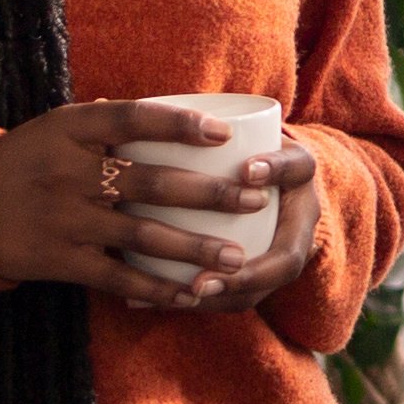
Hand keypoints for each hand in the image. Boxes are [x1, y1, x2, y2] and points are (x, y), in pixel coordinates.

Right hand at [0, 101, 282, 306]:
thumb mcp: (56, 127)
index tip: (224, 134)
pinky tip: (190, 294)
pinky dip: (155, 287)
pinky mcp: (59, 259)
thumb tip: (179, 113)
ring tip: (235, 257)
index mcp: (70, 130)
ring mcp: (64, 218)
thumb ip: (108, 122)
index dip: (180, 125)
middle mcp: (69, 172)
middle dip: (208, 193)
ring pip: (141, 235)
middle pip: (150, 181)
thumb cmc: (26, 160)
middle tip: (253, 200)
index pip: (133, 120)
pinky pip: (116, 276)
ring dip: (193, 248)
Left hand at [153, 121, 315, 317]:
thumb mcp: (236, 130)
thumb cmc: (239, 148)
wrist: (276, 181)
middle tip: (202, 277)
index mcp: (297, 172)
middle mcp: (300, 216)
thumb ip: (189, 121)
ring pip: (264, 286)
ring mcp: (285, 250)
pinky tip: (155, 301)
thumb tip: (103, 101)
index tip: (246, 170)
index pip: (297, 167)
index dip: (276, 170)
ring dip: (225, 295)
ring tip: (186, 294)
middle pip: (289, 255)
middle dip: (247, 272)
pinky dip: (202, 302)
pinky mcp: (263, 276)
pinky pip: (239, 298)